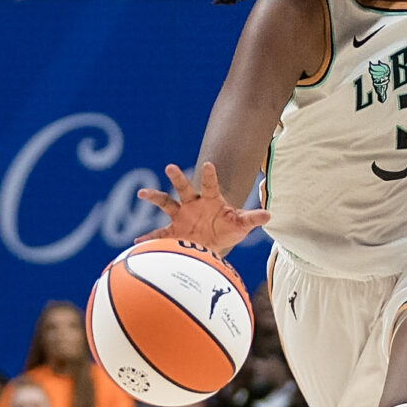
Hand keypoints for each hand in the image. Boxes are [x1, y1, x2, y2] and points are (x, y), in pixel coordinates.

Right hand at [138, 161, 271, 255]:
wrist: (214, 242)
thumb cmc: (228, 229)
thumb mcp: (241, 225)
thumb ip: (251, 219)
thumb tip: (268, 215)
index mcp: (210, 200)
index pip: (210, 185)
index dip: (210, 175)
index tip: (208, 164)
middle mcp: (192, 204)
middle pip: (183, 188)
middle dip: (177, 178)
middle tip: (170, 167)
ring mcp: (181, 216)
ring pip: (166, 203)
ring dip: (154, 197)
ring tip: (142, 193)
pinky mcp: (173, 231)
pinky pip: (159, 235)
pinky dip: (149, 239)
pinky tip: (138, 242)